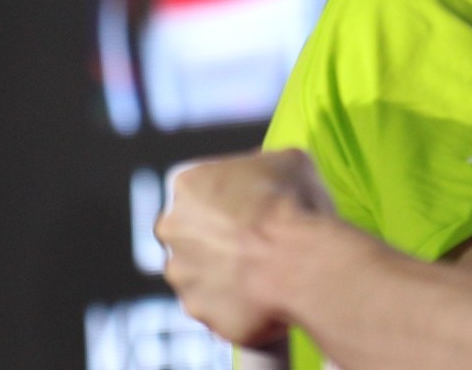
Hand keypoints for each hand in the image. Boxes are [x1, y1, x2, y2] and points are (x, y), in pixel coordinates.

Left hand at [155, 150, 332, 346]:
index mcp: (188, 184)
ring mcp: (182, 273)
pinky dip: (235, 306)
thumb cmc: (294, 206)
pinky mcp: (198, 309)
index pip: (198, 190)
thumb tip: (270, 173)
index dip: (227, 200)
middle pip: (190, 233)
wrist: (299, 263)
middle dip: (215, 239)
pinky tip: (263, 297)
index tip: (251, 208)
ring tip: (263, 274)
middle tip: (254, 244)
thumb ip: (266, 165)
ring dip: (222, 275)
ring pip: (199, 274)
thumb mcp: (290, 162)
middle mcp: (172, 228)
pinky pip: (216, 308)